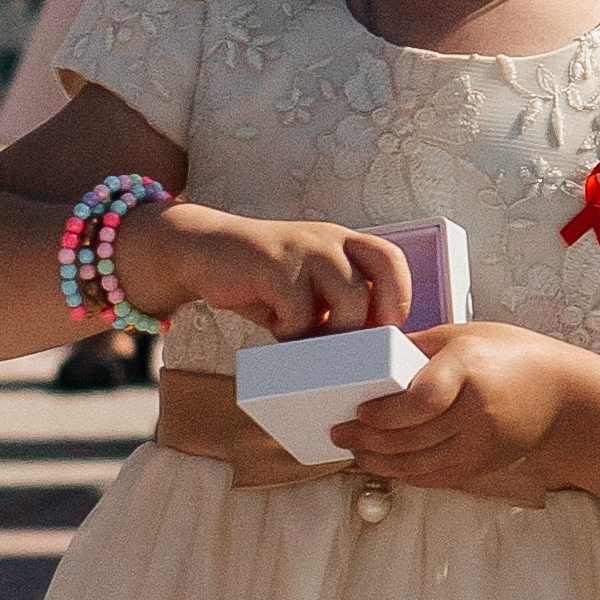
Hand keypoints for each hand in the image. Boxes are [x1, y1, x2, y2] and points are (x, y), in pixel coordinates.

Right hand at [144, 204, 413, 339]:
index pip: (392, 263)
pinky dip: (291, 333)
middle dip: (365, 328)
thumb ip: (338, 308)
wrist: (204, 252)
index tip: (377, 334)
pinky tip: (275, 328)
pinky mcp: (274, 264)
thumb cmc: (265, 283)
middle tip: (344, 351)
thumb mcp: (309, 291)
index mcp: (345, 243)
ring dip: (330, 336)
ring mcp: (303, 249)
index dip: (395, 301)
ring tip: (305, 344)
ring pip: (347, 301)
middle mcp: (330, 240)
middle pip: (375, 287)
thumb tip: (371, 359)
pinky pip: (301, 312)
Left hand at [331, 320, 576, 488]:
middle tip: (339, 433)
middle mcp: (477, 410)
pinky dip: (404, 473)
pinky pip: (434, 477)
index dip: (385, 413)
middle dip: (368, 440)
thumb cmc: (510, 355)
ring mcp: (482, 443)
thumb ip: (417, 347)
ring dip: (379, 461)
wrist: (563, 396)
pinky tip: (385, 463)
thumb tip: (366, 357)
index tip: (359, 411)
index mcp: (470, 368)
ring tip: (355, 451)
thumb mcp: (465, 335)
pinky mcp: (483, 465)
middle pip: (412, 437)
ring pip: (418, 464)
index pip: (422, 401)